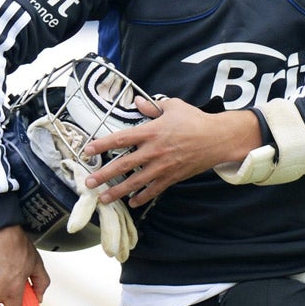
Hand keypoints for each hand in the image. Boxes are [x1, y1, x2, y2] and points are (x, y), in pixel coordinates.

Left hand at [82, 96, 262, 206]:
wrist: (217, 139)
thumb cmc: (195, 120)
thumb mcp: (173, 106)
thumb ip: (152, 106)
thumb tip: (137, 102)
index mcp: (151, 131)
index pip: (120, 138)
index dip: (102, 144)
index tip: (87, 150)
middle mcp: (153, 151)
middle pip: (123, 165)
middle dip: (103, 175)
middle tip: (88, 183)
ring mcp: (162, 167)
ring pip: (135, 182)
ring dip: (117, 192)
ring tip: (103, 199)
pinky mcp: (172, 177)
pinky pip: (153, 190)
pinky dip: (141, 197)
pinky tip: (131, 202)